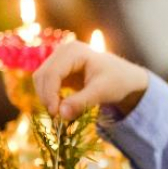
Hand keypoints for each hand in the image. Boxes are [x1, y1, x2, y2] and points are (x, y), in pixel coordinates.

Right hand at [33, 40, 148, 119]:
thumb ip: (81, 102)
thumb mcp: (102, 92)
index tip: (55, 114)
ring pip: (41, 80)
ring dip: (47, 98)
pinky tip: (63, 107)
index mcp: (74, 51)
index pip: (52, 73)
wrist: (125, 78)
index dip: (49, 94)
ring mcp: (59, 59)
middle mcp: (63, 51)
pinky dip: (51, 97)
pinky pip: (47, 84)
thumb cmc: (117, 81)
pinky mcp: (59, 70)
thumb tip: (61, 114)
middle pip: (42, 75)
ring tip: (62, 113)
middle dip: (47, 97)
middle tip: (57, 117)